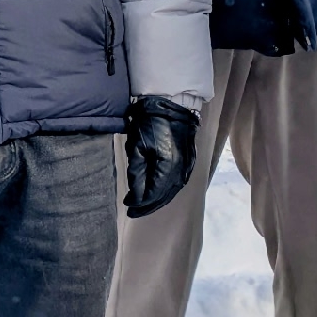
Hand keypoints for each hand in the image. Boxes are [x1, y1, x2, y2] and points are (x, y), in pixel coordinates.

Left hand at [123, 95, 200, 217]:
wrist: (172, 105)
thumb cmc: (150, 122)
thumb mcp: (136, 147)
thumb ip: (136, 173)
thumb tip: (135, 196)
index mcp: (167, 167)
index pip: (152, 194)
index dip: (139, 203)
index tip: (127, 205)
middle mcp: (180, 171)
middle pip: (163, 196)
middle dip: (148, 206)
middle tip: (133, 211)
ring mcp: (187, 167)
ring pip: (172, 191)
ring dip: (158, 200)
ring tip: (144, 205)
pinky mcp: (189, 162)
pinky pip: (177, 183)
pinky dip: (166, 191)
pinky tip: (158, 193)